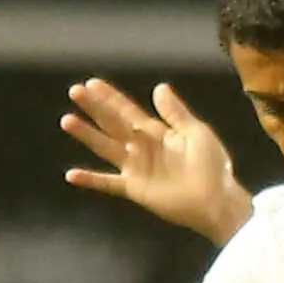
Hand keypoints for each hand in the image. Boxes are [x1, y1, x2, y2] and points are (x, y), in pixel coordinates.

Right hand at [63, 79, 251, 242]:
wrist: (216, 199)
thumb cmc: (212, 166)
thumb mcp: (196, 132)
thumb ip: (176, 113)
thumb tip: (159, 87)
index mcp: (156, 132)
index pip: (127, 110)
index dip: (110, 97)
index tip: (91, 83)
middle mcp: (141, 148)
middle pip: (112, 123)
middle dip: (94, 108)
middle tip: (74, 91)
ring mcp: (136, 168)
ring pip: (105, 147)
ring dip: (87, 134)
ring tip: (67, 120)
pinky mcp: (135, 189)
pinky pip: (109, 183)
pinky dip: (91, 180)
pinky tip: (72, 175)